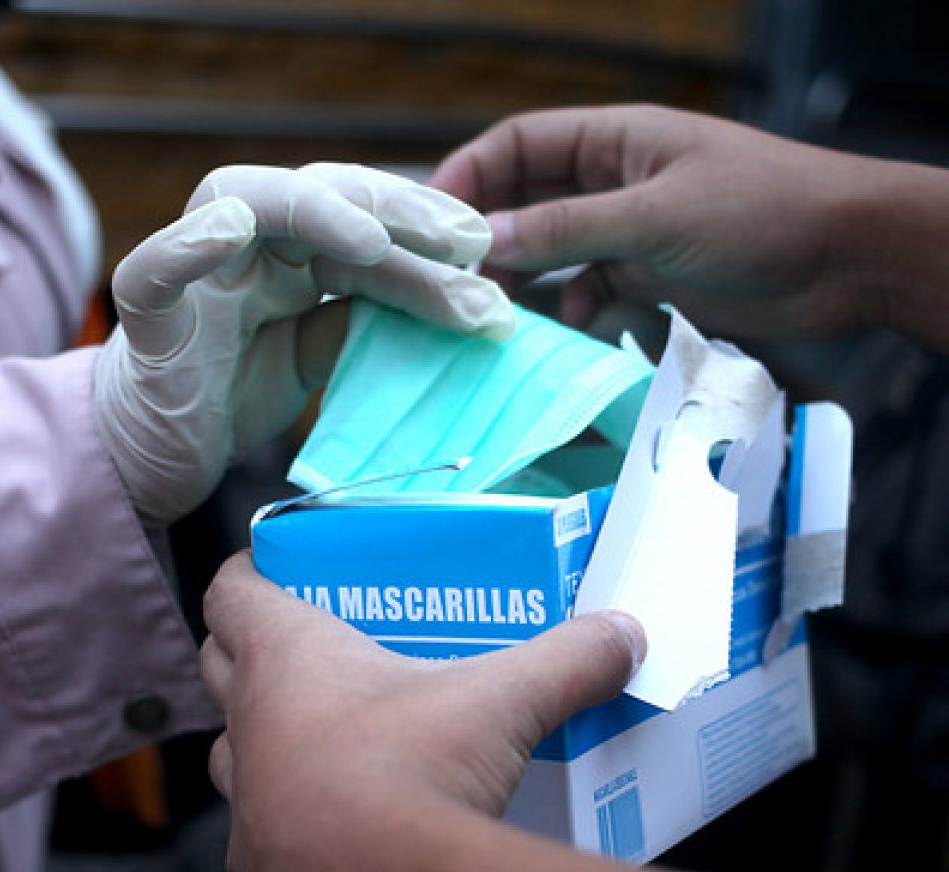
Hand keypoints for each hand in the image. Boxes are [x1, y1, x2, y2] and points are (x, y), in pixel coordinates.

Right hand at [94, 163, 514, 524]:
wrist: (155, 455)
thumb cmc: (232, 395)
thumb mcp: (316, 357)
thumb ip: (360, 320)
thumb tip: (454, 304)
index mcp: (290, 258)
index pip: (363, 222)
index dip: (423, 230)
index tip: (487, 252)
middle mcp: (247, 250)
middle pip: (322, 198)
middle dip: (396, 211)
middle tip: (468, 242)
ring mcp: (198, 277)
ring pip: (246, 202)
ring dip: (315, 211)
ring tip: (375, 238)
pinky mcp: (151, 321)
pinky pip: (153, 271)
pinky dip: (185, 246)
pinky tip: (230, 227)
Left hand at [200, 552, 643, 871]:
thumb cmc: (415, 773)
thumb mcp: (502, 701)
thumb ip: (566, 659)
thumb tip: (621, 633)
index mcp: (287, 659)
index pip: (231, 592)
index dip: (249, 571)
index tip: (274, 565)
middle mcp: (248, 724)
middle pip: (221, 663)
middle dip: (256, 647)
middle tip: (318, 643)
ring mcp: (246, 802)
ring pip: (232, 746)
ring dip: (266, 732)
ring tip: (329, 731)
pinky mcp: (261, 871)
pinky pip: (260, 826)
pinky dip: (291, 812)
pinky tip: (345, 819)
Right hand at [431, 105, 885, 342]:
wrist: (845, 261)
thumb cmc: (761, 211)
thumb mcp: (653, 216)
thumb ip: (566, 228)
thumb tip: (484, 239)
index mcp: (615, 139)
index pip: (520, 145)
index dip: (470, 175)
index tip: (433, 222)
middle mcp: (614, 181)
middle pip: (528, 200)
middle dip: (490, 235)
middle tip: (452, 280)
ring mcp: (629, 230)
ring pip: (553, 250)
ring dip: (524, 278)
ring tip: (493, 313)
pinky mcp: (648, 275)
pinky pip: (588, 287)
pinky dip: (571, 306)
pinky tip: (568, 326)